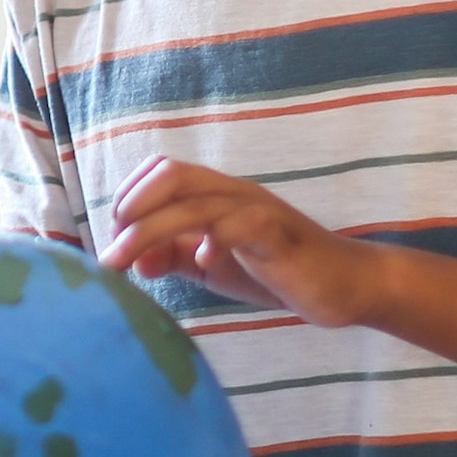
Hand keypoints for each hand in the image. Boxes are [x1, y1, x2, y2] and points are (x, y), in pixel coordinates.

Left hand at [94, 157, 388, 325]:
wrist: (344, 284)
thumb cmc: (275, 270)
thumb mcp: (211, 265)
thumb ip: (170, 257)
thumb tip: (130, 259)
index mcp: (215, 195)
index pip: (161, 171)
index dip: (129, 198)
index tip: (115, 239)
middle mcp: (233, 193)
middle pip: (172, 175)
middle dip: (131, 207)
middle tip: (112, 249)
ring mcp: (258, 211)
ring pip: (196, 203)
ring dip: (152, 232)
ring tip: (126, 262)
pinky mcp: (280, 236)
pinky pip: (243, 226)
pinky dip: (215, 241)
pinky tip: (202, 260)